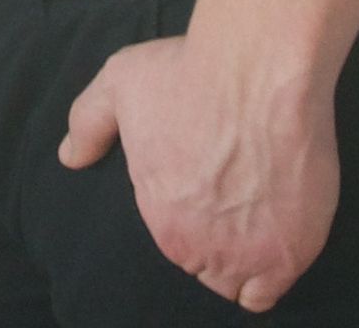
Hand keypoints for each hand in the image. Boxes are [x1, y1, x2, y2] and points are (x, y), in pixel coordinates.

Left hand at [57, 33, 340, 312]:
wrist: (257, 68)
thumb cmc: (189, 72)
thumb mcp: (120, 83)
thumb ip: (90, 123)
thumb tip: (69, 156)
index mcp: (162, 218)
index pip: (175, 243)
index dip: (191, 218)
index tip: (207, 189)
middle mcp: (199, 247)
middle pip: (207, 267)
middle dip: (217, 242)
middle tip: (234, 201)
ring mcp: (247, 254)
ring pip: (241, 283)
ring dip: (246, 260)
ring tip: (257, 219)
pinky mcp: (289, 252)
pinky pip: (273, 289)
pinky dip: (273, 271)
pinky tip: (277, 239)